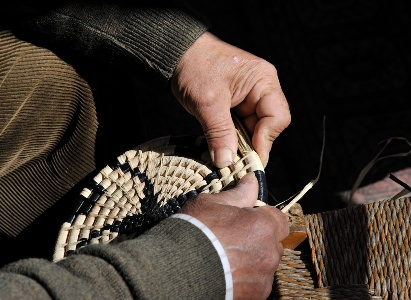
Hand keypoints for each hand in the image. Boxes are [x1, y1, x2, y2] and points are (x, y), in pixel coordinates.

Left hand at [171, 32, 290, 167]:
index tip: (248, 158)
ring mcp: (249, 98)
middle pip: (267, 126)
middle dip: (250, 145)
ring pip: (253, 130)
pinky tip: (220, 146)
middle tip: (233, 162)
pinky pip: (240, 127)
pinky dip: (230, 138)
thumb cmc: (195, 66)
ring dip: (239, 144)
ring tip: (224, 155)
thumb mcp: (207, 102)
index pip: (278, 117)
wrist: (178, 54)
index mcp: (263, 81)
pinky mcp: (237, 105)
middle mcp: (261, 89)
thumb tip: (226, 162)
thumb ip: (219, 133)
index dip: (265, 140)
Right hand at [181, 173, 288, 298]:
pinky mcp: (254, 296)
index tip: (248, 220)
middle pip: (273, 244)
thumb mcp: (212, 204)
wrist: (177, 270)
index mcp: (263, 226)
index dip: (264, 218)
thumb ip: (238, 194)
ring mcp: (263, 278)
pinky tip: (226, 274)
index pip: (279, 220)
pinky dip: (246, 280)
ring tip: (226, 260)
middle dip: (259, 240)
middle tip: (234, 240)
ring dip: (253, 261)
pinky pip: (256, 284)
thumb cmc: (195, 231)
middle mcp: (269, 252)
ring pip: (265, 265)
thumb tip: (251, 181)